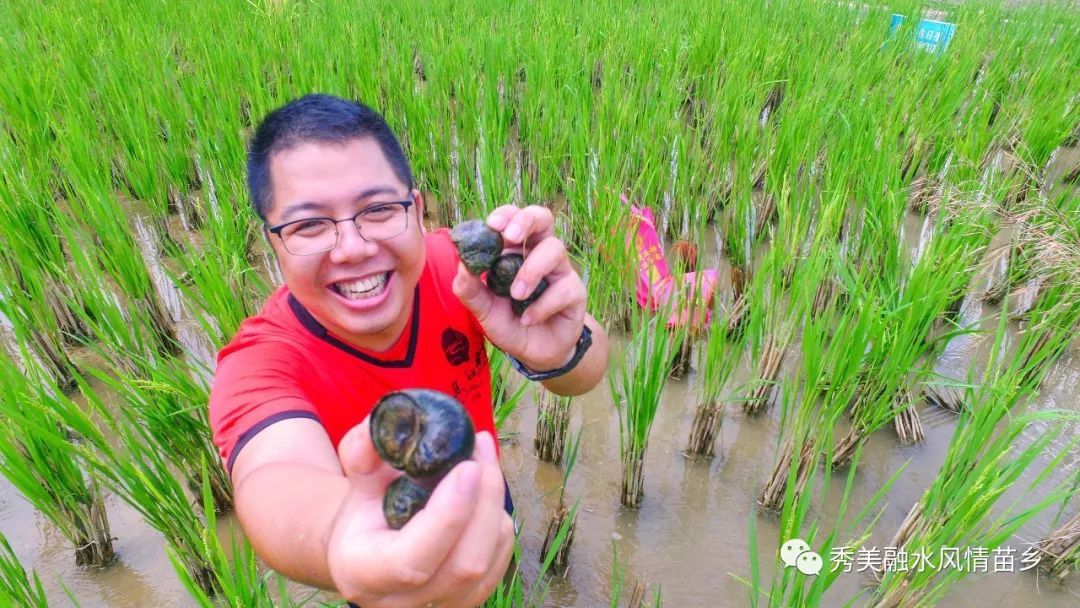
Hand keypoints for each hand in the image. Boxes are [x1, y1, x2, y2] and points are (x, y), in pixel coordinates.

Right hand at [327, 420, 513, 607]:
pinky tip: (484, 492)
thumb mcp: (356, 478)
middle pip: (463, 564)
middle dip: (483, 501)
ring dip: (494, 505)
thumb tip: (395, 416)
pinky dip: (499, 521)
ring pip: (488, 563)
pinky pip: (500, 561)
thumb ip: (365, 450)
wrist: (369, 546)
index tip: (467, 466)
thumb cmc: (363, 509)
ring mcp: (438, 607)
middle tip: (482, 448)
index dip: (448, 516)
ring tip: (482, 461)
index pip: (413, 561)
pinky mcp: (467, 600)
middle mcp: (401, 603)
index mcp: (364, 573)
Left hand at [453, 205, 586, 370]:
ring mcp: (560, 271)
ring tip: (516, 296)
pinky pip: (563, 289)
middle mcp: (539, 253)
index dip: (505, 215)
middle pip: (543, 218)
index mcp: (515, 250)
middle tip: (511, 236)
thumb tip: (463, 265)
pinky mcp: (575, 292)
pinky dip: (542, 306)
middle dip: (526, 220)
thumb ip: (469, 288)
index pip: (513, 219)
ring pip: (555, 249)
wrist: (534, 353)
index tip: (492, 225)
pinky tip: (528, 319)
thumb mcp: (483, 308)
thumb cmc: (508, 322)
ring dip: (531, 271)